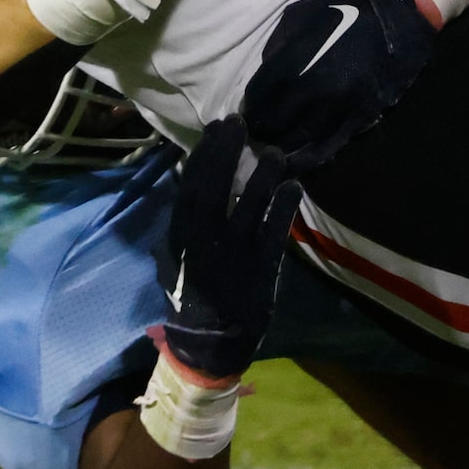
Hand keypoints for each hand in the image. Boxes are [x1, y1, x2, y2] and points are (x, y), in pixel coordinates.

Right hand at [158, 116, 303, 380]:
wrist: (210, 344)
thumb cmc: (191, 298)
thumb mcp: (174, 263)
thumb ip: (179, 228)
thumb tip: (186, 185)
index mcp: (181, 240)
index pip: (190, 189)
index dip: (203, 156)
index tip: (215, 129)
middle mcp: (205, 244)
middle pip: (214, 191)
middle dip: (225, 154)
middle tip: (238, 124)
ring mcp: (234, 256)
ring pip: (248, 208)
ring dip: (261, 177)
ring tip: (274, 151)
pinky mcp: (261, 270)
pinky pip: (274, 234)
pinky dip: (284, 208)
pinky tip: (295, 185)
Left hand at [242, 0, 436, 169]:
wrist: (399, 15)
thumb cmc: (347, 8)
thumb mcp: (301, 15)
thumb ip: (279, 47)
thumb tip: (264, 74)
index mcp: (295, 62)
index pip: (257, 97)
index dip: (248, 108)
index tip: (245, 113)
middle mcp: (313, 90)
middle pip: (274, 124)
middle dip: (261, 131)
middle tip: (256, 134)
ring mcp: (337, 108)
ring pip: (299, 142)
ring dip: (282, 148)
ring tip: (273, 150)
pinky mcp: (358, 118)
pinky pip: (328, 147)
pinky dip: (309, 158)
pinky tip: (298, 161)